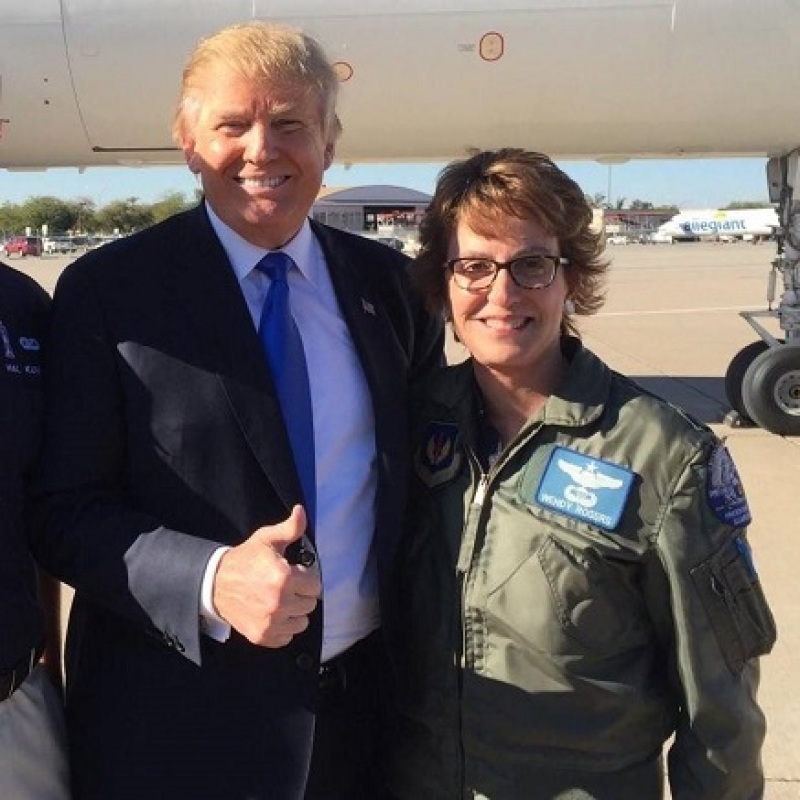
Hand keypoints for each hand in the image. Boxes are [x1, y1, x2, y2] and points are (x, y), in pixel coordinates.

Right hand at [212, 506, 321, 647]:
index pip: (315, 585)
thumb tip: (301, 511)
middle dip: (301, 594)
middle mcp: (278, 602)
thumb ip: (290, 528)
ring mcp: (269, 622)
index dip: (306, 577)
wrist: (215, 583)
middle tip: (286, 586)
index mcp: (283, 577)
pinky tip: (273, 613)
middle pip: (310, 604)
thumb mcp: (267, 539)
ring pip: (302, 622)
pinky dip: (283, 627)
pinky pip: (287, 636)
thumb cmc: (246, 559)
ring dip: (294, 612)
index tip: (294, 573)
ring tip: (281, 600)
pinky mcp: (262, 636)